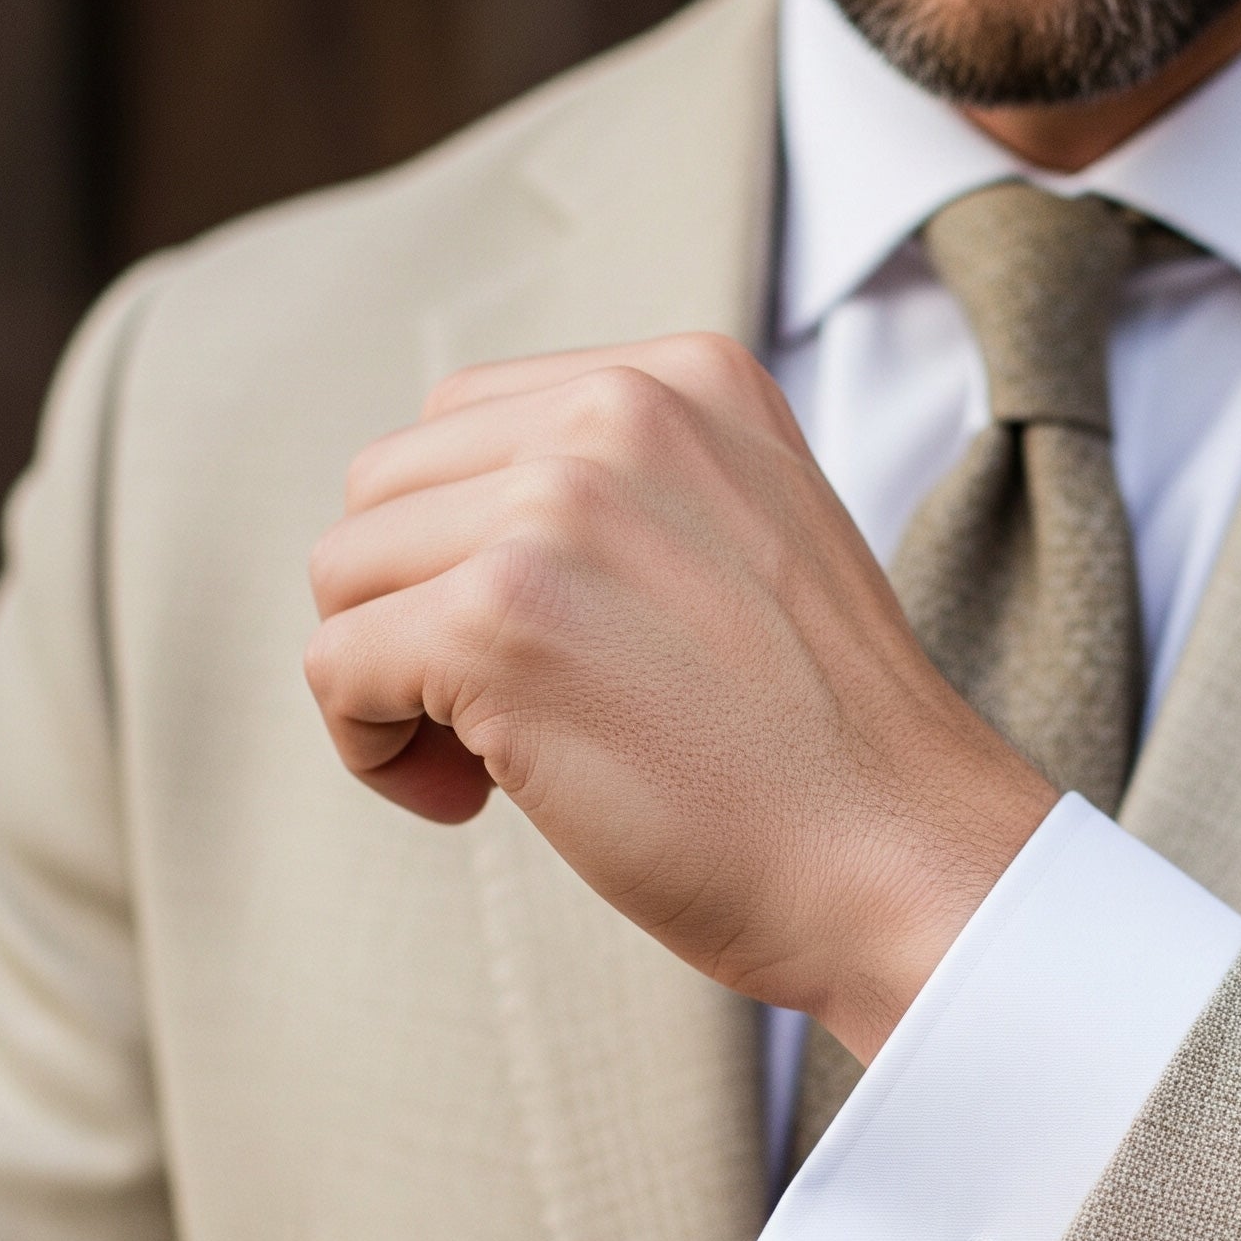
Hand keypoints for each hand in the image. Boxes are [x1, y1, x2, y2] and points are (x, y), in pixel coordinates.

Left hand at [305, 338, 1057, 1060]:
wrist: (904, 862)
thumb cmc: (824, 745)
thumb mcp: (749, 538)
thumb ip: (625, 491)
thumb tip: (445, 526)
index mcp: (688, 379)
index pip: (468, 420)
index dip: (465, 547)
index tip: (543, 647)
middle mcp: (619, 413)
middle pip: (388, 489)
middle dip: (413, 608)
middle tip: (503, 717)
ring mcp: (555, 511)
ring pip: (345, 574)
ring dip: (389, 680)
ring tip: (489, 763)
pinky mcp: (497, 624)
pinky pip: (336, 669)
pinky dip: (373, 749)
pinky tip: (473, 799)